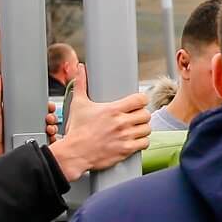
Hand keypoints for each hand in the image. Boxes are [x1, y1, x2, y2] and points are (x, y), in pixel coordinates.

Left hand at [0, 73, 60, 161]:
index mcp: (20, 117)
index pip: (38, 109)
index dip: (46, 107)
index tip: (49, 106)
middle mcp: (26, 127)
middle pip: (46, 120)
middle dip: (52, 118)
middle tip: (48, 118)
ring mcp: (29, 137)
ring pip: (48, 132)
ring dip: (53, 129)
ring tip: (49, 128)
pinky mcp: (30, 148)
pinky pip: (45, 145)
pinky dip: (51, 142)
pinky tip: (50, 139)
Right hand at [50, 65, 149, 181]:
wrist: (74, 153)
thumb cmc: (77, 130)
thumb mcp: (78, 104)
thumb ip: (81, 84)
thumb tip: (80, 68)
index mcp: (112, 109)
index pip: (140, 99)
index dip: (141, 100)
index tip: (138, 103)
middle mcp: (121, 123)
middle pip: (146, 114)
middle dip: (142, 115)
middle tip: (136, 117)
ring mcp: (125, 137)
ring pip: (147, 129)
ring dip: (143, 128)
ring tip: (136, 128)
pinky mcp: (126, 150)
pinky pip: (144, 143)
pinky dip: (142, 142)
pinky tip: (135, 140)